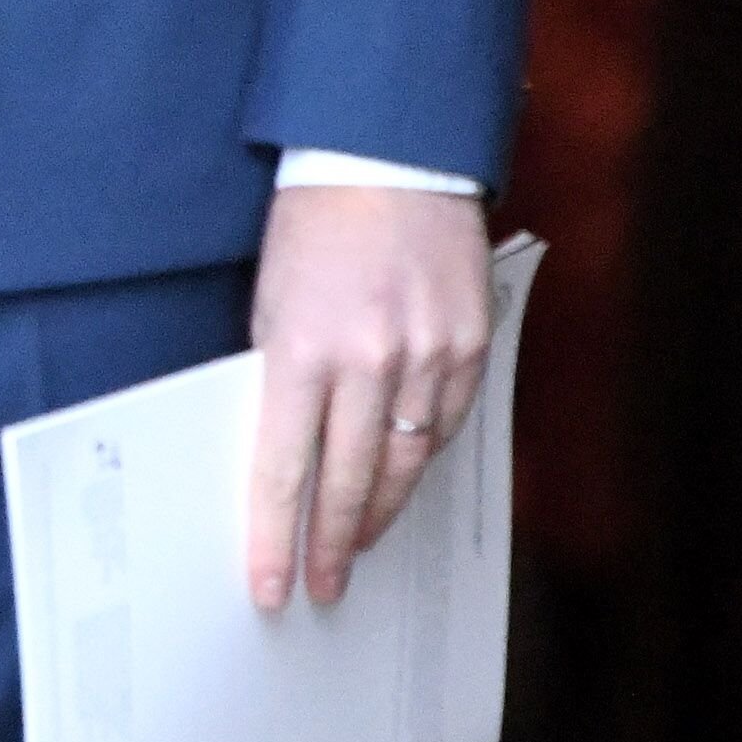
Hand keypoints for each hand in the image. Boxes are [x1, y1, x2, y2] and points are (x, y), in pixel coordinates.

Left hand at [247, 183, 493, 613]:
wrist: (392, 155)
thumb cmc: (316, 222)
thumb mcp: (271, 299)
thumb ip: (279, 375)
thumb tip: (284, 452)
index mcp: (303, 350)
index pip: (283, 472)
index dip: (275, 539)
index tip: (270, 586)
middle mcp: (370, 361)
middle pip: (348, 483)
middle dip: (331, 545)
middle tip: (322, 586)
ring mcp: (428, 354)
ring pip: (405, 463)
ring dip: (380, 511)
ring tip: (360, 544)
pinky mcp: (471, 343)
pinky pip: (448, 423)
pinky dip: (424, 455)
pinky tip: (404, 478)